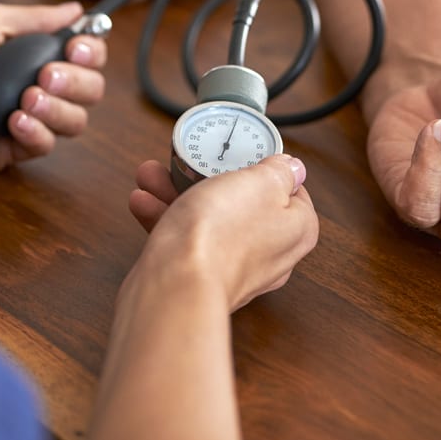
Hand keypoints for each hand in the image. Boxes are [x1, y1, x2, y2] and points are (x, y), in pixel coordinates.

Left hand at [0, 0, 106, 173]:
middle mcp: (39, 85)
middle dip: (76, 81)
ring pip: (77, 121)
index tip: (74, 48)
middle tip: (43, 76)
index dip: (92, 52)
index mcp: (34, 54)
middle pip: (92, 89)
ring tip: (24, 100)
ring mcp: (30, 119)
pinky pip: (48, 145)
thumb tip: (77, 10)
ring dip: (57, 108)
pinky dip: (36, 132)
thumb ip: (35, 18)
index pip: (87, 56)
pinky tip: (12, 122)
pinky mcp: (17, 148)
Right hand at [129, 156, 319, 310]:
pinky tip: (144, 202)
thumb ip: (280, 171)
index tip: (244, 155)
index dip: (266, 169)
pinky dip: (166, 218)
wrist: (176, 284)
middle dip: (208, 176)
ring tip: (153, 176)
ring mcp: (235, 266)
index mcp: (296, 229)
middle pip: (242, 202)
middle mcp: (271, 253)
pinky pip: (187, 240)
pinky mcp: (202, 276)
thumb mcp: (259, 181)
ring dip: (178, 193)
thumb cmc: (221, 234)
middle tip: (189, 162)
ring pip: (209, 219)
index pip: (290, 190)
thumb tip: (293, 168)